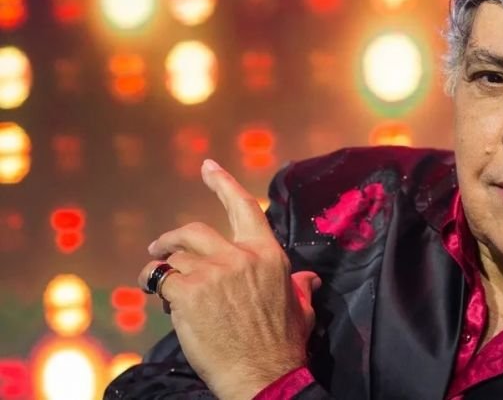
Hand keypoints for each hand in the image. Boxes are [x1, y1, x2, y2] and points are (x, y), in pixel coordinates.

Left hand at [138, 159, 319, 399]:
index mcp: (268, 255)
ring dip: (163, 269)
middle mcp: (240, 256)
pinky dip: (152, 284)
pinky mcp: (188, 291)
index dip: (223, 184)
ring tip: (157, 283)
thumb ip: (299, 288)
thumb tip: (309, 280)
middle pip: (196, 231)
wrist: (263, 374)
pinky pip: (161, 278)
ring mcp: (213, 272)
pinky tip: (153, 294)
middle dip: (173, 238)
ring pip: (176, 258)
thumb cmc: (284, 345)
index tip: (208, 167)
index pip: (243, 208)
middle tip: (160, 246)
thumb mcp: (301, 310)